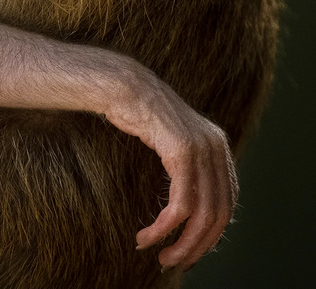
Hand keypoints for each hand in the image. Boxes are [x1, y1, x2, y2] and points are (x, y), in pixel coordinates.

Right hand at [105, 71, 236, 271]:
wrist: (120, 85)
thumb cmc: (135, 113)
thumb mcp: (169, 140)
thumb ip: (186, 163)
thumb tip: (186, 199)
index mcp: (219, 146)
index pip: (227, 203)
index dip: (210, 233)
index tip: (188, 249)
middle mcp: (217, 147)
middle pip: (219, 214)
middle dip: (197, 245)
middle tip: (173, 261)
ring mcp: (203, 149)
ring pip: (201, 214)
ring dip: (180, 242)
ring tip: (160, 255)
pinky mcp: (182, 152)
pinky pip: (180, 203)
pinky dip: (165, 226)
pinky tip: (149, 235)